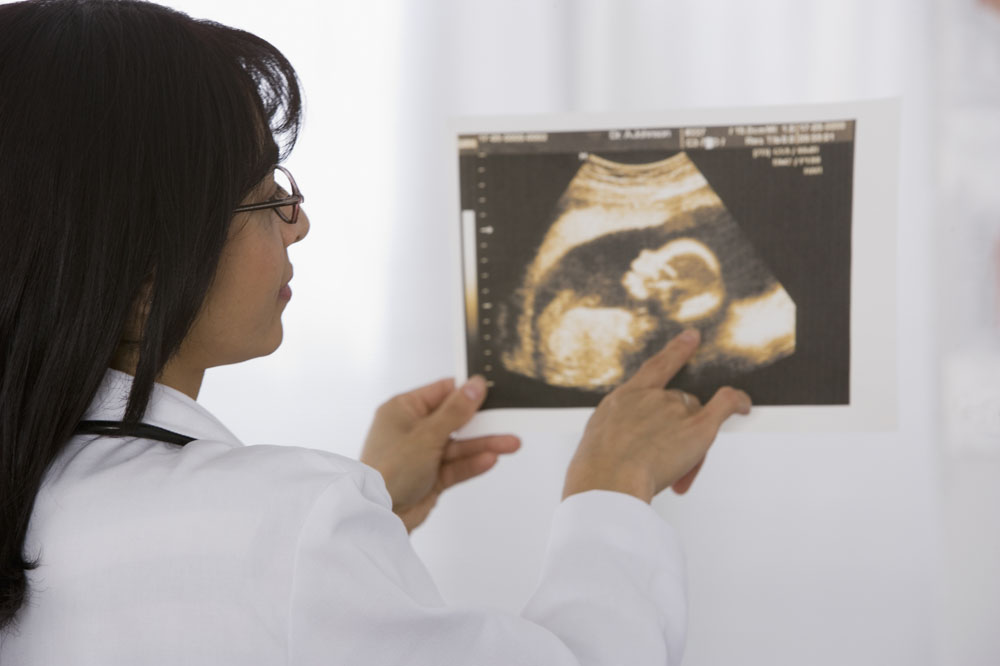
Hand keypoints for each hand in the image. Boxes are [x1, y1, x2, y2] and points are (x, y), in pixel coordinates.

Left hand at [361, 376, 519, 531]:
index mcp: (403, 409)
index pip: (441, 392)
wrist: (379, 515)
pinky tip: (491, 459)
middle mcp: (412, 429)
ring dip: (484, 445)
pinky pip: (456, 466)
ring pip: (459, 445)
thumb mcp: (427, 434)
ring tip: (511, 444)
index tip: (493, 389)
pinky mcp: (431, 477)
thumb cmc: (390, 468)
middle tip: (508, 418)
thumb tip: (475, 385)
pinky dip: (472, 463)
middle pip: (454, 420)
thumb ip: (455, 411)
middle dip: (482, 422)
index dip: (466, 391)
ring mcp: (422, 454)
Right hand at [563, 329, 750, 502]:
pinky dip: (737, 402)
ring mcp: (676, 409)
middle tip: (663, 460)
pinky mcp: (697, 426)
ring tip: (674, 474)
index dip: (677, 351)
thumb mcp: (599, 437)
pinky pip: (725, 405)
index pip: (656, 367)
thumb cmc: (598, 468)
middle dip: (677, 428)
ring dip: (691, 440)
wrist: (608, 479)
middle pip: (680, 403)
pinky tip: (744, 406)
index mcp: (626, 397)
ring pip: (696, 417)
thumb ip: (622, 429)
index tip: (692, 337)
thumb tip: (634, 441)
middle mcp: (654, 397)